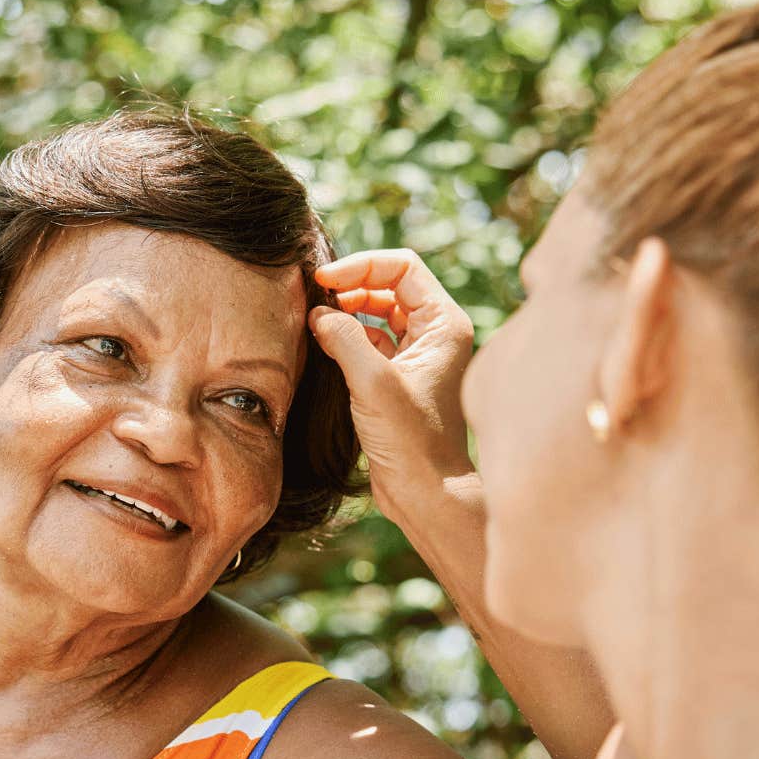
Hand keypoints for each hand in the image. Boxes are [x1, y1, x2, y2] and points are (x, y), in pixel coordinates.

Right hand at [308, 248, 475, 525]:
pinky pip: (371, 340)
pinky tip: (322, 341)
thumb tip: (318, 314)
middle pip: (390, 285)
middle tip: (314, 297)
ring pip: (379, 312)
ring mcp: (418, 355)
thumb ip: (344, 338)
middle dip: (351, 285)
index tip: (324, 280)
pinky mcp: (398, 377)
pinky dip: (347, 335)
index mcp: (444, 324)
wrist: (425, 492)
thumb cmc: (411, 440)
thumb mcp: (373, 383)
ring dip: (347, 310)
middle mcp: (436, 334)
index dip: (361, 266)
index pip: (403, 267)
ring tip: (314, 318)